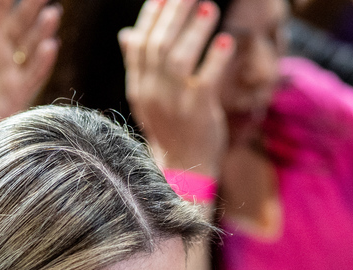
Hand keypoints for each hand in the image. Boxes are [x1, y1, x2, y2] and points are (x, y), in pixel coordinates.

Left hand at [0, 0, 60, 159]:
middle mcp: (1, 51)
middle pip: (20, 23)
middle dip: (32, 7)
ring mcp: (12, 70)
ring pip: (31, 45)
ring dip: (41, 30)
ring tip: (51, 14)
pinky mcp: (19, 92)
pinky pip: (33, 74)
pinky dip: (42, 61)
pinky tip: (49, 46)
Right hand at [119, 0, 233, 177]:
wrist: (182, 170)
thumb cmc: (170, 128)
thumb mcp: (148, 99)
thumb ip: (138, 66)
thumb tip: (126, 33)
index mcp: (139, 87)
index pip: (140, 45)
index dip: (150, 18)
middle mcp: (152, 93)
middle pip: (159, 46)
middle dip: (174, 14)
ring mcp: (173, 103)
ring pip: (179, 59)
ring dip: (195, 30)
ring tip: (210, 7)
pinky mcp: (196, 113)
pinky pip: (206, 80)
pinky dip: (216, 59)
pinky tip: (226, 41)